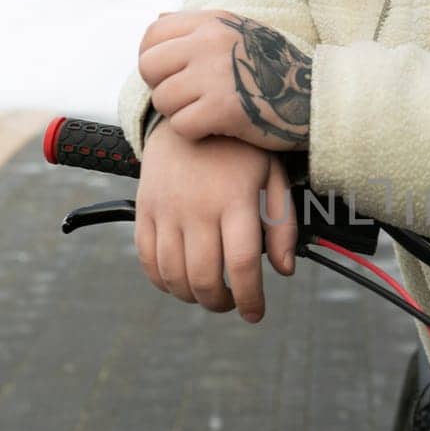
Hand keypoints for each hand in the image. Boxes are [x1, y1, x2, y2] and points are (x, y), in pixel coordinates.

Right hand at [134, 120, 297, 321]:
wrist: (187, 117)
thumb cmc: (238, 150)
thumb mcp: (272, 176)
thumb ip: (282, 225)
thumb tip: (284, 270)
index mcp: (234, 200)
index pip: (242, 264)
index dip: (250, 298)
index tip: (255, 313)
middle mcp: (197, 208)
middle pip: (205, 278)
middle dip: (221, 303)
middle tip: (232, 303)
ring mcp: (167, 210)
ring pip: (173, 275)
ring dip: (192, 297)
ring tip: (209, 294)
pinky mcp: (145, 210)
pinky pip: (147, 259)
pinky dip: (162, 281)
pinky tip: (179, 282)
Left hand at [138, 10, 311, 149]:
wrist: (319, 97)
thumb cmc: (278, 69)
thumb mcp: (241, 32)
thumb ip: (200, 26)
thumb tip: (158, 18)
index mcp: (212, 22)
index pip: (152, 37)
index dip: (154, 61)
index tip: (171, 77)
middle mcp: (210, 43)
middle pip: (149, 67)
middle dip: (163, 88)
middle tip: (187, 99)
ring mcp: (215, 75)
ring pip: (163, 100)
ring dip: (181, 113)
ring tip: (207, 113)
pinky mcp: (223, 109)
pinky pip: (182, 125)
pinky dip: (196, 132)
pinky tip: (218, 127)